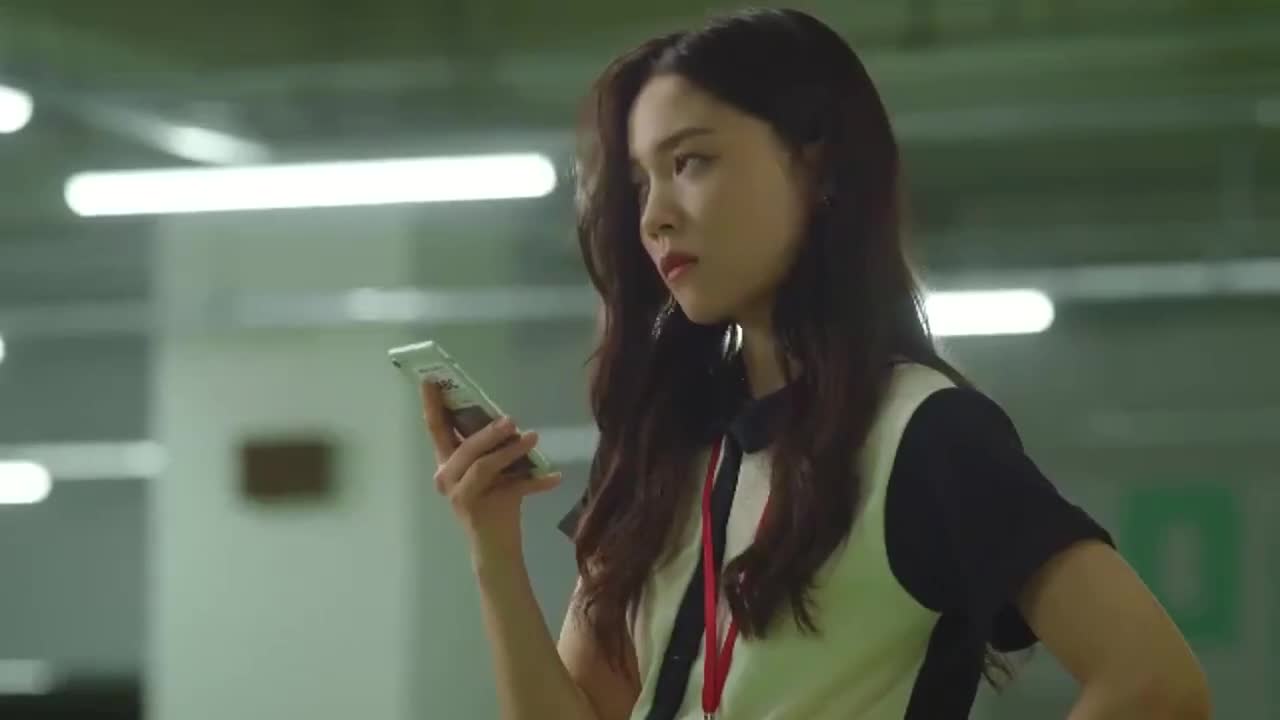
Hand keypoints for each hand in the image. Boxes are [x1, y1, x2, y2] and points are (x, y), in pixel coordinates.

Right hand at [421, 380, 562, 556]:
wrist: (496, 551)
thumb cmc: (492, 504)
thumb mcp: (489, 472)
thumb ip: (490, 449)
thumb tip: (507, 421)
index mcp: (446, 464)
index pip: (436, 429)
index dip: (433, 404)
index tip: (431, 379)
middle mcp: (447, 478)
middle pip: (464, 449)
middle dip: (487, 432)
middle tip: (510, 420)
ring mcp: (462, 496)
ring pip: (484, 466)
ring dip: (511, 451)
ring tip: (533, 438)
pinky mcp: (483, 511)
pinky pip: (514, 490)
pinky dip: (537, 482)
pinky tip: (556, 478)